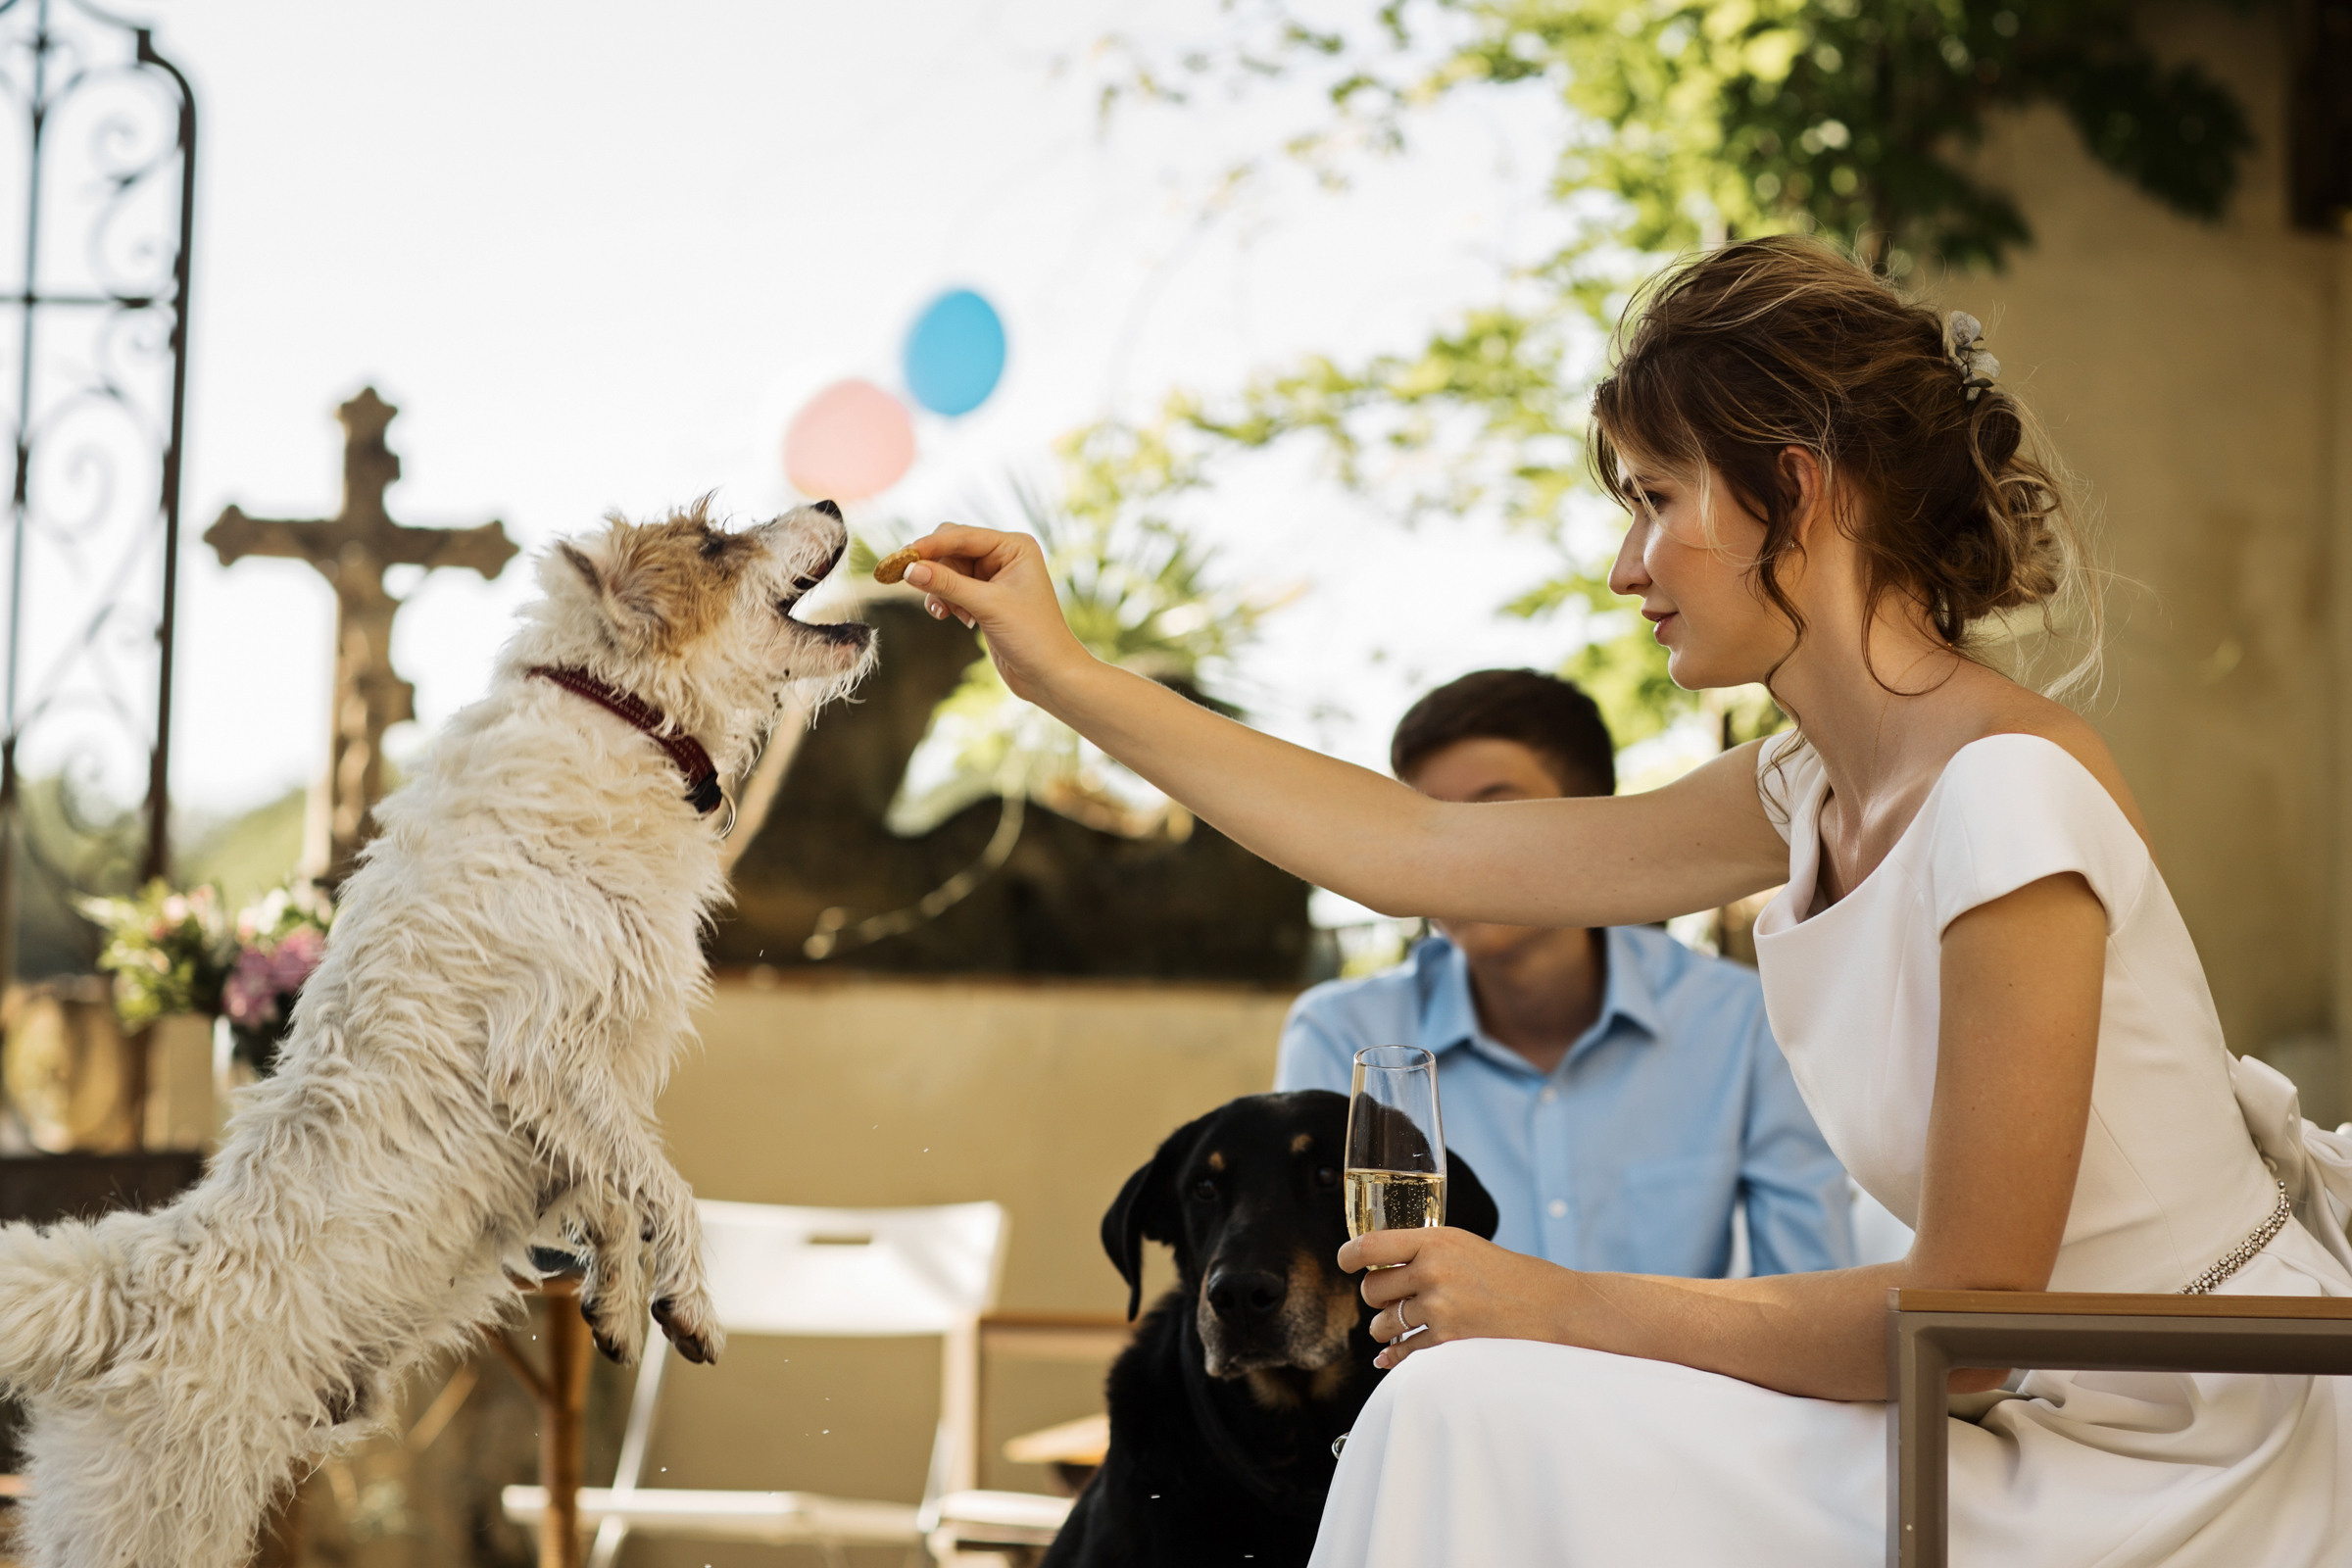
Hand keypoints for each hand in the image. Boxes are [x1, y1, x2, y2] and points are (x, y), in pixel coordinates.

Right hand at [900, 525, 1094, 705]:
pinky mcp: (985, 598)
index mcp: (1014, 546)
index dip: (929, 546)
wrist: (1049, 675)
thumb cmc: (1032, 636)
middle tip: (908, 581)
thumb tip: (909, 569)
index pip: (962, 536)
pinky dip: (947, 601)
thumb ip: (947, 584)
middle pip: (951, 549)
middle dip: (933, 569)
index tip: (900, 558)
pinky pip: (952, 589)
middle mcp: (1005, 556)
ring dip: (940, 590)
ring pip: (948, 571)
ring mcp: (994, 577)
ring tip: (945, 613)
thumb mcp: (987, 606)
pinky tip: (955, 619)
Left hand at [1341, 1227, 1580, 1368]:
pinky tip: (1390, 1354)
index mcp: (1434, 1240)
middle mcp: (1433, 1271)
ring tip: (1402, 1323)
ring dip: (1385, 1327)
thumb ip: (1422, 1252)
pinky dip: (1394, 1355)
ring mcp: (1440, 1308)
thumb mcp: (1463, 1246)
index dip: (1348, 1256)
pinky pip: (1402, 1352)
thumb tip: (1374, 1266)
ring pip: (1381, 1323)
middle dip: (1376, 1297)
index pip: (1370, 1245)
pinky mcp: (1448, 1341)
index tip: (1344, 1262)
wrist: (1553, 1307)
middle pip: (1371, 1289)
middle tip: (1392, 1298)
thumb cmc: (1507, 1274)